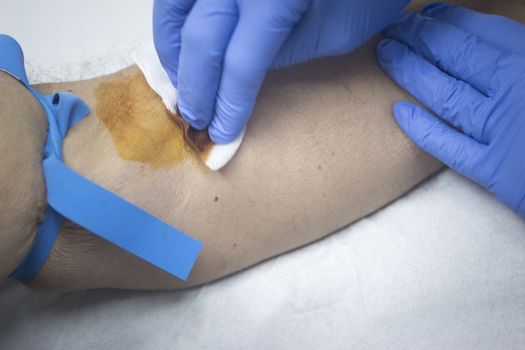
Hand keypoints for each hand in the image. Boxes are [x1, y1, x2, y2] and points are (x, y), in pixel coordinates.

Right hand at [153, 0, 408, 142]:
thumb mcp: (336, 32)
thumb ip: (285, 54)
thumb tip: (241, 76)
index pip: (240, 64)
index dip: (228, 105)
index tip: (222, 134)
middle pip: (201, 40)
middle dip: (194, 87)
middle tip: (194, 119)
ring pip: (174, 9)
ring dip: (171, 51)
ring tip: (181, 83)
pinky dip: (173, 18)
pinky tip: (182, 41)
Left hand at [376, 3, 524, 215]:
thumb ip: (522, 52)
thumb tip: (501, 40)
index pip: (480, 34)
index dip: (449, 22)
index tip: (428, 16)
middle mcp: (513, 91)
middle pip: (454, 58)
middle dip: (420, 40)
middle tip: (395, 30)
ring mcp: (500, 130)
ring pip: (444, 95)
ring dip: (411, 71)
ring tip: (387, 54)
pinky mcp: (495, 171)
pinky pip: (451, 147)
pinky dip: (424, 130)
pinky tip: (398, 113)